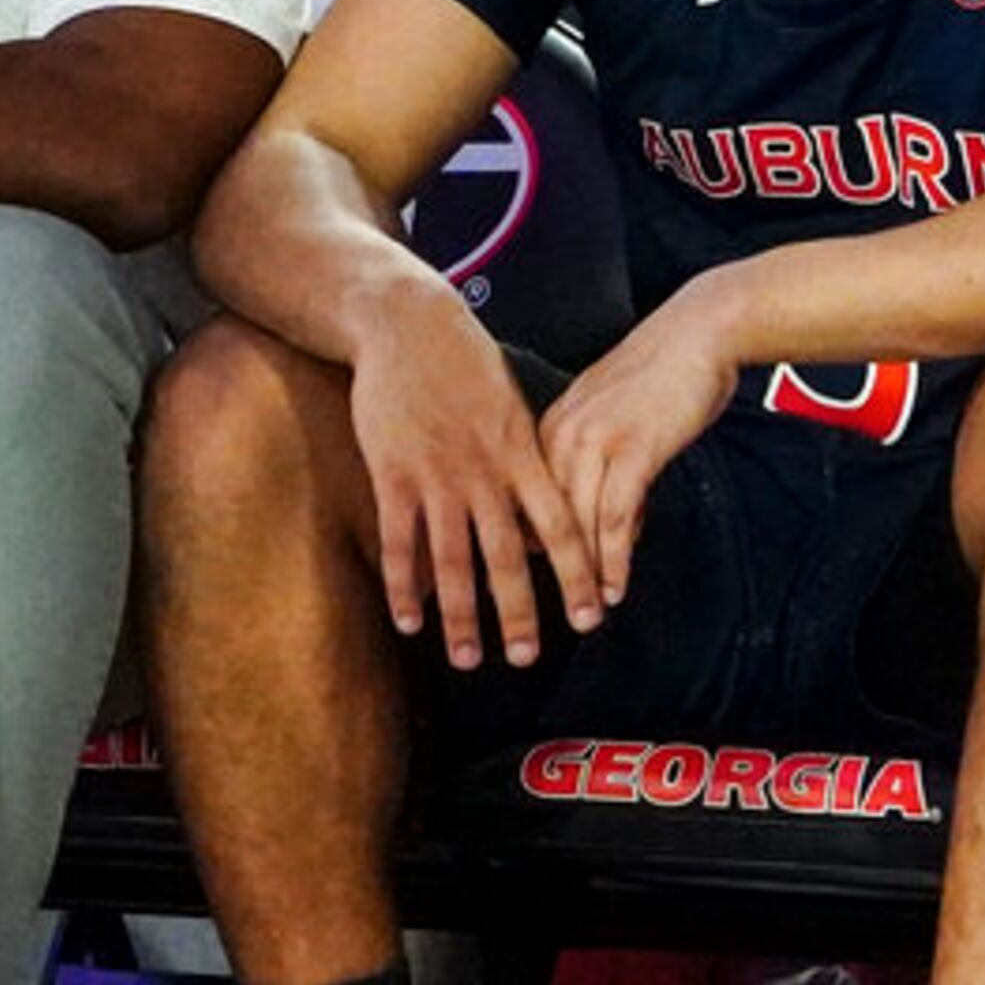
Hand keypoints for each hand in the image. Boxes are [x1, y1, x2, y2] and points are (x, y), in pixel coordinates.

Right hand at [349, 292, 603, 668]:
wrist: (409, 325)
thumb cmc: (465, 367)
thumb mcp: (513, 408)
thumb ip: (527, 461)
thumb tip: (547, 510)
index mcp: (523, 455)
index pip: (563, 527)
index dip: (579, 575)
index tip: (592, 615)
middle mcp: (485, 472)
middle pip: (509, 557)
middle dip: (520, 613)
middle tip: (528, 659)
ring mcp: (437, 476)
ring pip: (454, 561)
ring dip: (462, 616)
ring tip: (469, 659)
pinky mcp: (392, 474)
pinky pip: (400, 542)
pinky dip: (404, 586)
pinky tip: (410, 622)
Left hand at [536, 292, 739, 613]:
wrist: (701, 331)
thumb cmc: (667, 370)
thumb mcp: (613, 414)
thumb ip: (600, 460)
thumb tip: (606, 516)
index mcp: (550, 426)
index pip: (526, 502)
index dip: (525, 550)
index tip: (524, 589)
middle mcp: (561, 435)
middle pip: (542, 520)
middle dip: (545, 575)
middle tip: (546, 618)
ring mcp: (595, 441)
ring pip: (576, 525)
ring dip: (583, 578)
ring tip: (588, 617)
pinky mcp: (633, 449)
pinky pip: (614, 518)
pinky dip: (615, 559)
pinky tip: (618, 586)